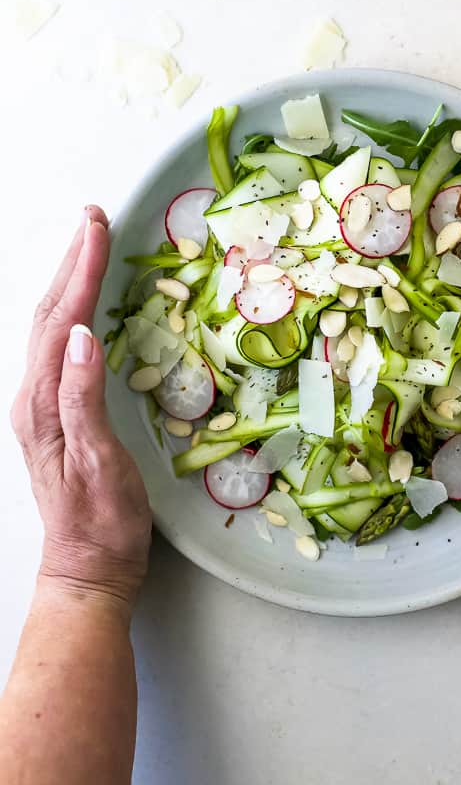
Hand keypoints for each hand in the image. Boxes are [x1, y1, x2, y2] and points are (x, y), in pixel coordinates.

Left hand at [11, 207, 151, 609]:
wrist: (89, 566)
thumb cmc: (102, 522)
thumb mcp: (98, 464)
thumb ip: (85, 399)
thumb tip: (85, 338)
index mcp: (43, 404)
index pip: (64, 321)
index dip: (82, 271)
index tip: (98, 228)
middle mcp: (34, 397)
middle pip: (52, 314)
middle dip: (73, 261)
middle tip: (94, 219)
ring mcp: (42, 404)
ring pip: (54, 326)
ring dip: (71, 280)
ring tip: (90, 245)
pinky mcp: (56, 411)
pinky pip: (61, 346)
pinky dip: (75, 309)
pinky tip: (87, 304)